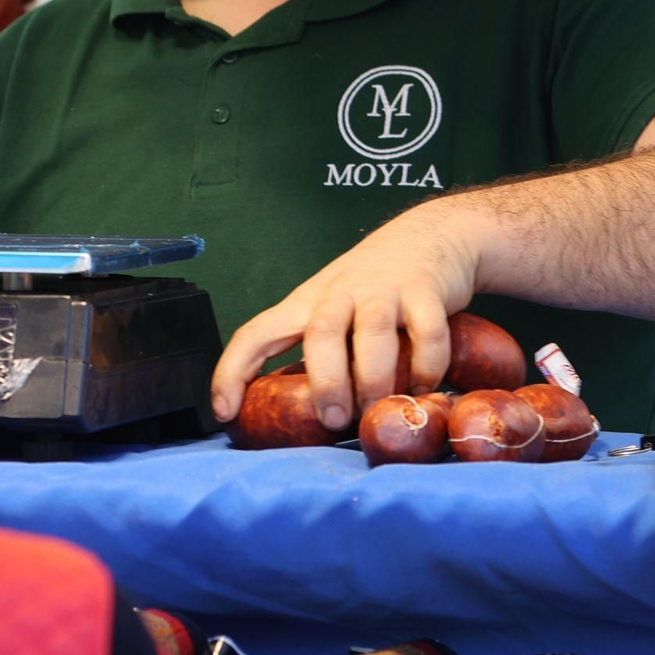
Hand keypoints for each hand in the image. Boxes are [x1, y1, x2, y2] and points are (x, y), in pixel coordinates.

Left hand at [211, 200, 483, 431]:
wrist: (430, 234)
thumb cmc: (374, 285)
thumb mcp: (334, 308)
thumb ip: (322, 353)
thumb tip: (308, 417)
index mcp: (307, 303)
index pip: (257, 333)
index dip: (233, 370)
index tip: (224, 411)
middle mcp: (341, 293)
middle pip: (321, 332)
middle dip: (325, 381)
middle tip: (333, 420)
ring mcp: (384, 289)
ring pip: (372, 331)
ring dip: (373, 377)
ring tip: (378, 409)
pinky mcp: (426, 291)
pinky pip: (426, 332)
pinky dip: (427, 365)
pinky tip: (425, 386)